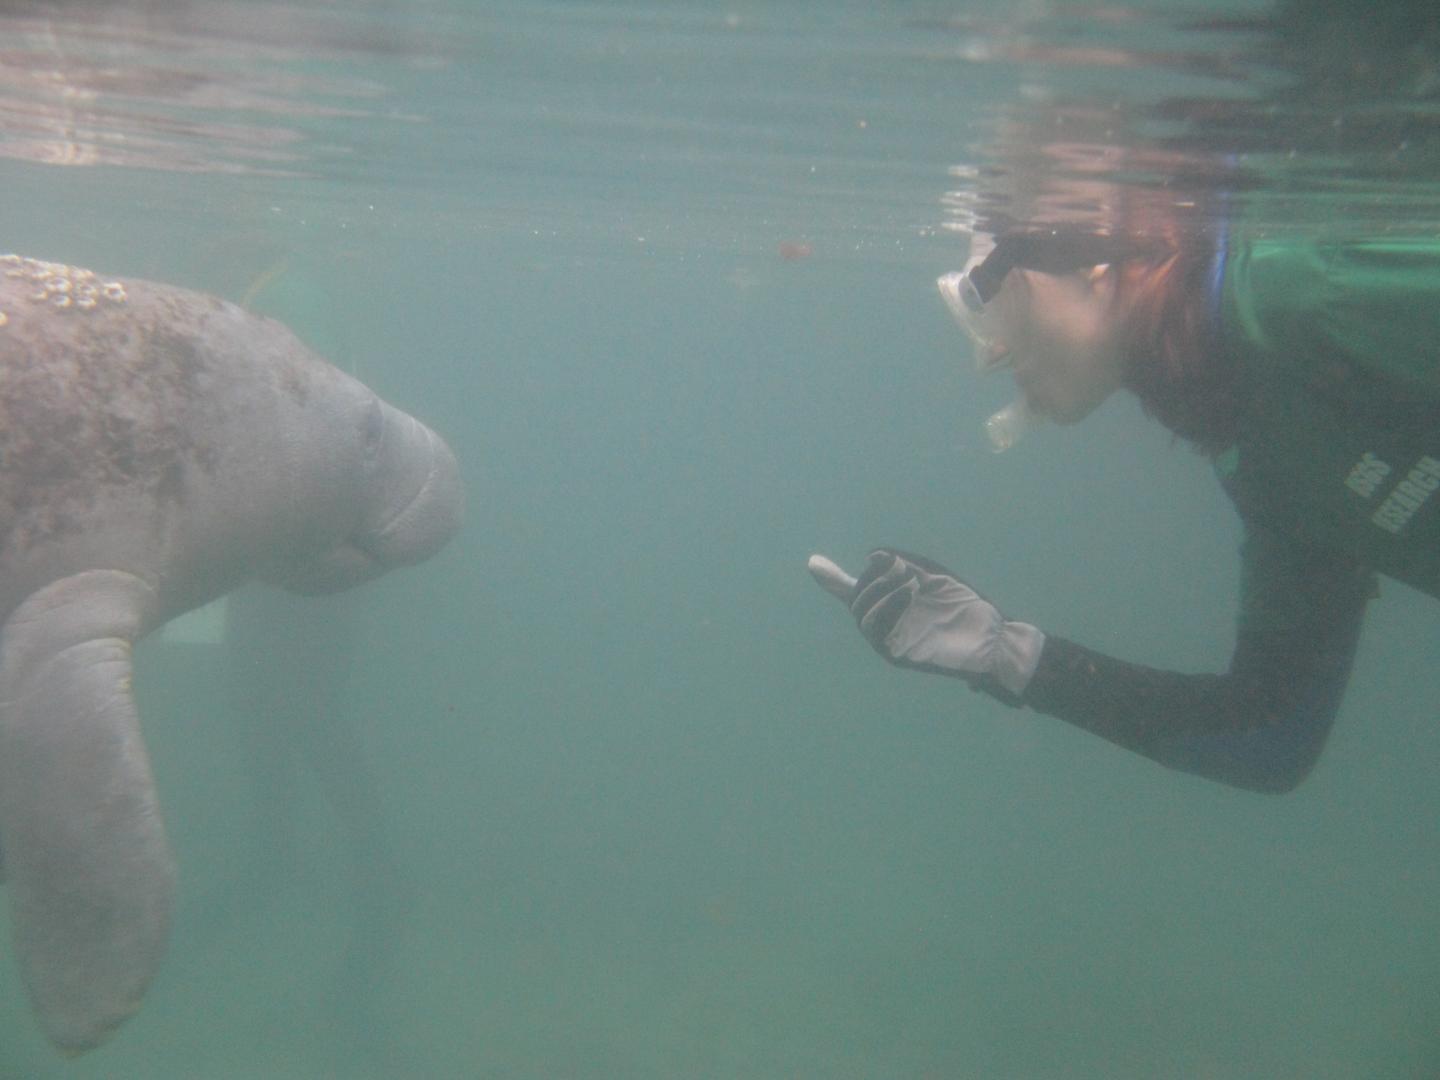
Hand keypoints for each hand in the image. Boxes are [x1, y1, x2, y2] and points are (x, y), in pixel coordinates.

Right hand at [808, 549, 1043, 696]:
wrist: (991, 637)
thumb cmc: (965, 606)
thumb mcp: (933, 574)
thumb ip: (901, 564)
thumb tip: (872, 555)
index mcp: (891, 602)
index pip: (855, 589)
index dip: (833, 579)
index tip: (813, 563)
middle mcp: (885, 621)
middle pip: (857, 598)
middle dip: (872, 578)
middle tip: (899, 569)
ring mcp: (889, 639)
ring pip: (862, 614)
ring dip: (879, 591)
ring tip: (907, 582)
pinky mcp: (897, 654)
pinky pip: (878, 631)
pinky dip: (888, 606)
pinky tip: (907, 593)